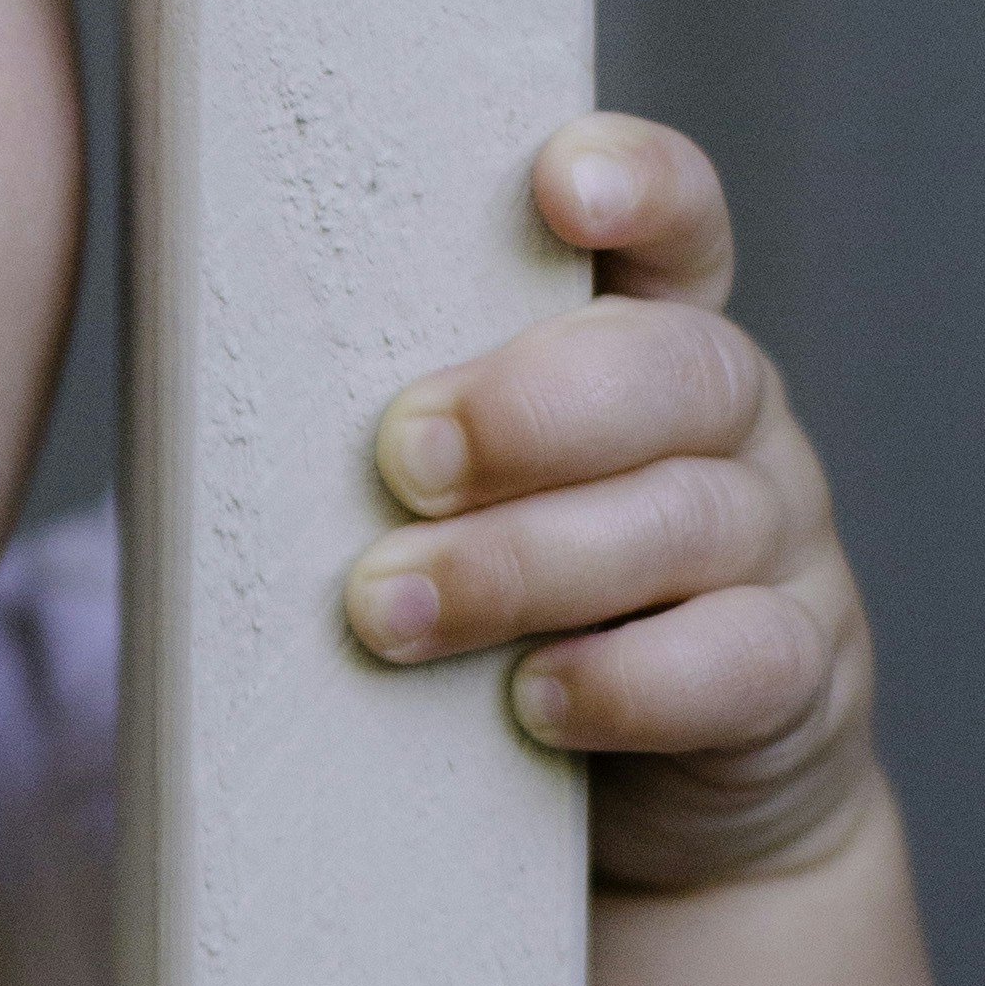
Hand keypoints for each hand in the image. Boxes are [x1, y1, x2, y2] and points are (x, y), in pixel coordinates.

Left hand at [344, 114, 875, 893]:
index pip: (676, 226)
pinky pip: (742, 662)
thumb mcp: (451, 499)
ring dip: (526, 560)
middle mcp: (729, 427)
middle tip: (404, 452)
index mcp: (645, 343)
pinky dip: (629, 680)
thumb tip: (190, 389)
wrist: (657, 801)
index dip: (639, 185)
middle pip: (679, 370)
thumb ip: (386, 432)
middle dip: (534, 406)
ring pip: (691, 518)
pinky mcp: (793, 679)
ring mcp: (775, 548)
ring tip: (390, 608)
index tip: (557, 184)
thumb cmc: (504, 612)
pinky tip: (534, 697)